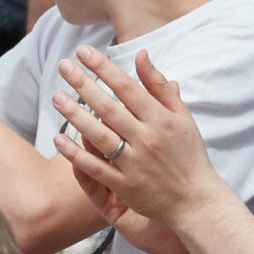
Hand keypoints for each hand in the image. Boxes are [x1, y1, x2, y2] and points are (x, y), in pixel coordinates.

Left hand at [50, 48, 228, 240]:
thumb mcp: (182, 116)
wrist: (196, 201)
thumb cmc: (189, 155)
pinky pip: (96, 168)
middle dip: (83, 84)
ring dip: (75, 115)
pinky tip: (60, 139)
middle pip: (108, 108)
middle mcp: (147, 139)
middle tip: (63, 66)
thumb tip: (141, 55)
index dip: (103, 68)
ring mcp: (135, 164)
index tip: (83, 51)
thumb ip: (159, 86)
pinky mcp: (125, 186)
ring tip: (56, 97)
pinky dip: (77, 154)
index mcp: (161, 119)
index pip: (127, 87)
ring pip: (99, 135)